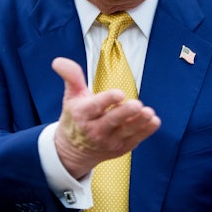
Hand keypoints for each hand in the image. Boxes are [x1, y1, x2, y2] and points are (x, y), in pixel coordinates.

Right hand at [51, 57, 160, 178]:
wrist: (72, 150)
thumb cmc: (75, 118)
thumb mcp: (71, 96)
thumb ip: (71, 76)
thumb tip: (58, 61)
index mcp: (82, 114)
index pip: (95, 107)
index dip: (107, 100)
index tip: (119, 93)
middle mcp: (94, 130)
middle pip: (112, 121)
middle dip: (125, 113)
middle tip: (137, 104)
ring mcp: (108, 141)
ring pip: (126, 131)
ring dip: (139, 123)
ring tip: (149, 113)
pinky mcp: (120, 148)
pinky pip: (135, 140)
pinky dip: (145, 132)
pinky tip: (153, 121)